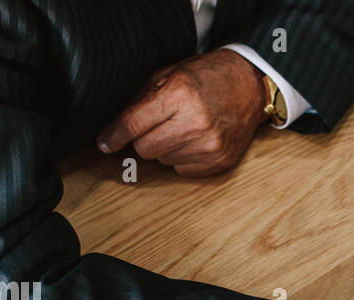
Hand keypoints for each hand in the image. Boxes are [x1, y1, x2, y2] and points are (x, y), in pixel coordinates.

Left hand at [96, 49, 266, 175]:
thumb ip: (140, 100)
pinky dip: (182, 158)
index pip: (134, 125)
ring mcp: (210, 145)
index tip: (105, 144)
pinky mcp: (220, 160)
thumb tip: (114, 130)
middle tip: (157, 125)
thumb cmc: (207, 77)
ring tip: (182, 129)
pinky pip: (182, 170)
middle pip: (145, 149)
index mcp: (180, 94)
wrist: (249, 86)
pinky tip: (194, 140)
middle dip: (144, 139)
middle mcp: (195, 122)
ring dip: (165, 148)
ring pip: (163, 161)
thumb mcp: (169, 75)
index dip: (114, 136)